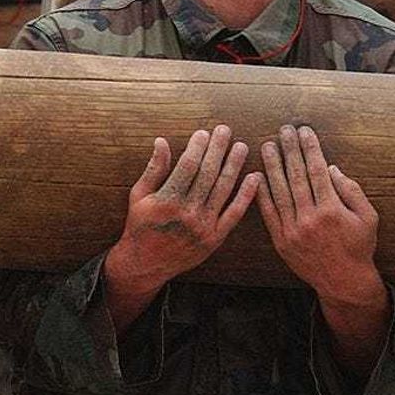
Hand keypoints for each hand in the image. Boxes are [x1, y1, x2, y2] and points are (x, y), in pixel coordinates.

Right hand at [105, 127, 258, 294]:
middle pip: (208, 174)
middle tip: (226, 130)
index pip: (187, 167)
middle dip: (218, 150)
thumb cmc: (141, 225)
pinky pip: (235, 213)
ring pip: (223, 189)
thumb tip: (161, 141)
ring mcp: (203, 226)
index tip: (204, 132)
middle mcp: (187, 213)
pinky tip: (255, 177)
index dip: (197, 148)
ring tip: (242, 146)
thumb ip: (153, 169)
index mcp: (166, 200)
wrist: (146, 264)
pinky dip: (246, 194)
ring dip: (234, 166)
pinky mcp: (216, 238)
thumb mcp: (139, 196)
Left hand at [257, 125, 384, 305]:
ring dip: (273, 167)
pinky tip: (258, 177)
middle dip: (290, 151)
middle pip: (297, 176)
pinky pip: (269, 214)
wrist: (343, 281)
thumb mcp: (368, 217)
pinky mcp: (281, 241)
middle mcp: (310, 218)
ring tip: (268, 146)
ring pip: (279, 192)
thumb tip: (331, 168)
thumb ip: (352, 190)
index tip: (305, 131)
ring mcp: (293, 230)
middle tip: (284, 130)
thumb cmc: (360, 246)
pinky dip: (262, 195)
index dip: (310, 148)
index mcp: (332, 210)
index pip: (318, 171)